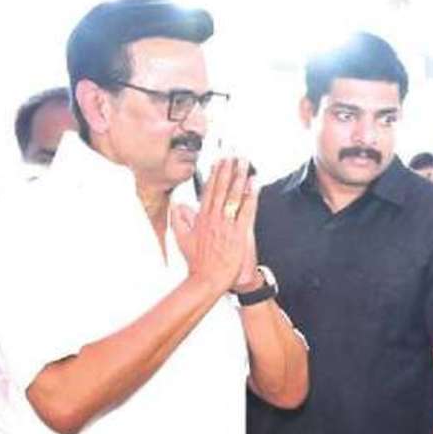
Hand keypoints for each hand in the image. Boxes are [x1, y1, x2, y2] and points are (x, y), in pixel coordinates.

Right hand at [172, 158, 256, 295]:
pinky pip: (246, 210)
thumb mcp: (182, 239)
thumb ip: (179, 220)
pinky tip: (255, 183)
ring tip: (245, 162)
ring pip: (234, 195)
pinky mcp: (238, 233)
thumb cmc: (198, 263)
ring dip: (240, 177)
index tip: (220, 160)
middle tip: (234, 153)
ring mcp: (226, 225)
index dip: (216, 173)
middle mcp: (213, 218)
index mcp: (201, 218)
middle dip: (228, 169)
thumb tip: (177, 205)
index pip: (209, 190)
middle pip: (221, 188)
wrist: (207, 280)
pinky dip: (251, 195)